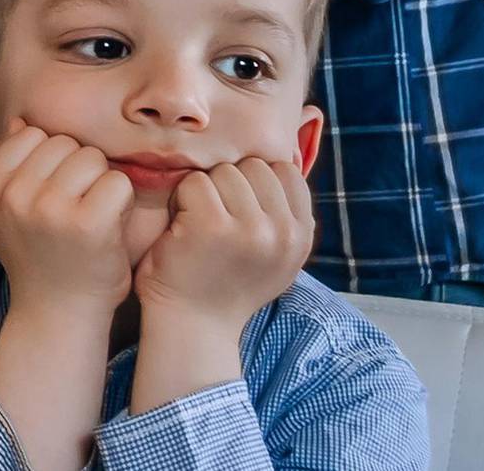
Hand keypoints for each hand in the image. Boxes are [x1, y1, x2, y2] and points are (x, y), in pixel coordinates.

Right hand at [0, 121, 134, 314]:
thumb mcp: (7, 212)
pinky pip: (117, 181)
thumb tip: (18, 122)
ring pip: (92, 157)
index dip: (50, 161)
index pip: (30, 135)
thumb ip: (8, 167)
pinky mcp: (88, 224)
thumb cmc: (40, 255)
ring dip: (100, 183)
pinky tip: (109, 227)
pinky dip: (121, 202)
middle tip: (74, 210)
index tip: (50, 196)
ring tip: (90, 217)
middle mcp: (14, 197)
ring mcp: (49, 209)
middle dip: (76, 169)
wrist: (59, 313)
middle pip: (63, 143)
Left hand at [135, 159, 312, 332]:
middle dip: (229, 184)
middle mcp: (283, 233)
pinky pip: (195, 182)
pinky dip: (181, 200)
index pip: (285, 170)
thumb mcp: (275, 253)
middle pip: (254, 166)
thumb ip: (285, 213)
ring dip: (204, 191)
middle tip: (215, 221)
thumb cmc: (225, 282)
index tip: (240, 212)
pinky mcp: (213, 226)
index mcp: (302, 235)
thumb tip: (286, 158)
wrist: (192, 325)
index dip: (256, 183)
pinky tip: (182, 231)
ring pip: (224, 171)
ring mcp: (251, 229)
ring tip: (199, 227)